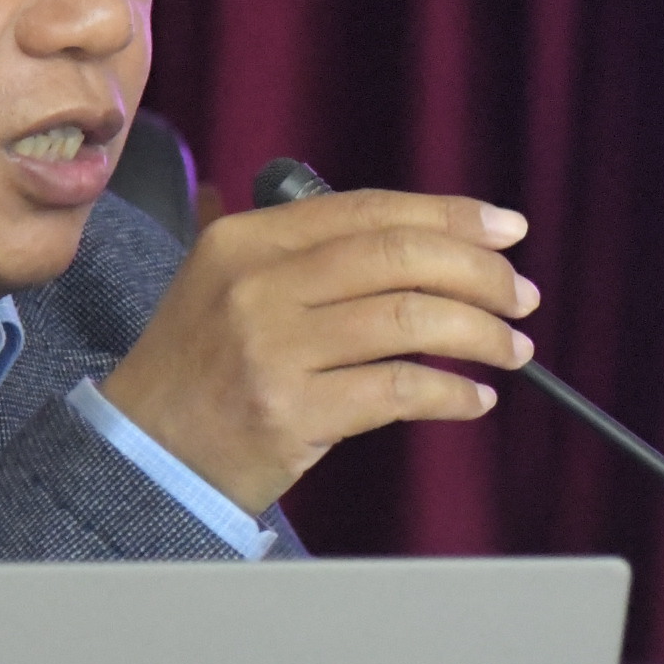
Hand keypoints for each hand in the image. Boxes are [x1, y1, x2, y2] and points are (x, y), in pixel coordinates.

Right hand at [98, 188, 538, 513]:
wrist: (142, 453)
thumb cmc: (201, 369)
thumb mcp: (230, 283)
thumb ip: (312, 253)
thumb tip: (434, 241)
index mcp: (245, 240)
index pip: (369, 210)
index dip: (450, 215)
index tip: (505, 228)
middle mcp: (256, 286)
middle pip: (400, 257)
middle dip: (480, 273)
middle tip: (521, 295)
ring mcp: (271, 350)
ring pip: (410, 319)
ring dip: (481, 333)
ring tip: (512, 348)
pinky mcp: (290, 413)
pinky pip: (399, 390)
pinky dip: (452, 393)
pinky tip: (474, 398)